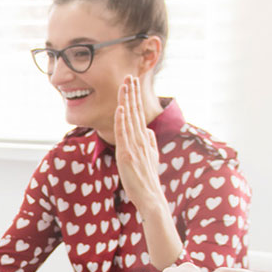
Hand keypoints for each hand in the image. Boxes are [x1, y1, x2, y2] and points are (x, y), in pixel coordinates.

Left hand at [113, 74, 162, 211]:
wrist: (150, 196)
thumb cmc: (148, 179)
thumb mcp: (151, 158)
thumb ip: (150, 143)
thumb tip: (149, 131)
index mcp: (144, 139)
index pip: (138, 113)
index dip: (134, 98)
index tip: (132, 83)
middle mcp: (140, 139)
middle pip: (134, 112)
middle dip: (131, 93)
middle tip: (129, 75)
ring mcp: (134, 146)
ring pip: (129, 119)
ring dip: (127, 101)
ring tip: (125, 85)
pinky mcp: (128, 155)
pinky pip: (123, 135)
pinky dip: (122, 121)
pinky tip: (121, 108)